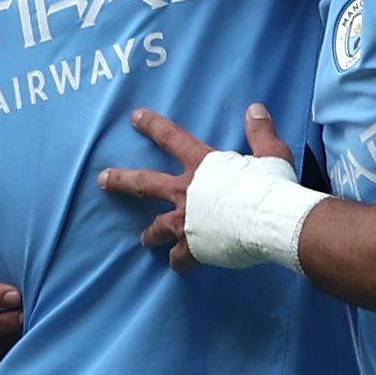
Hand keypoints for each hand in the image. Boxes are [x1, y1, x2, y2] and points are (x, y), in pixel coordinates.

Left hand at [97, 104, 294, 264]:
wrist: (272, 222)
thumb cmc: (272, 186)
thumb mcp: (271, 153)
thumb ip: (260, 132)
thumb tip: (255, 108)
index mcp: (202, 166)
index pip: (171, 138)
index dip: (152, 125)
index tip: (134, 117)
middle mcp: (186, 192)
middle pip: (144, 184)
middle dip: (121, 181)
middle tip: (102, 180)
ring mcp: (186, 222)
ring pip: (157, 228)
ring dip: (150, 233)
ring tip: (144, 239)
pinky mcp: (194, 249)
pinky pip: (180, 259)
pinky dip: (179, 262)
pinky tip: (178, 266)